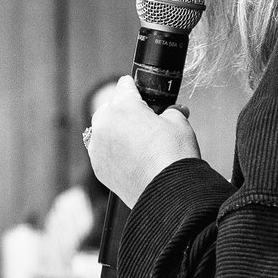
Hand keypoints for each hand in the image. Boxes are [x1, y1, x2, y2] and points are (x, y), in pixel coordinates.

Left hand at [85, 76, 200, 207]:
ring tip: (139, 142)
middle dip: (125, 111)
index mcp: (122, 106)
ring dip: (117, 131)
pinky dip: (114, 151)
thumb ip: (171, 110)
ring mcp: (98, 147)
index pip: (125, 85)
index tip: (143, 93)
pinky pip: (103, 151)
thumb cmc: (174, 156)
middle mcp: (104, 124)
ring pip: (104, 130)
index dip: (138, 88)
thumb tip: (173, 111)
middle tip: (145, 121)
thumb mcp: (179, 122)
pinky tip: (132, 158)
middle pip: (111, 107)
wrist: (169, 192)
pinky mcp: (98, 167)